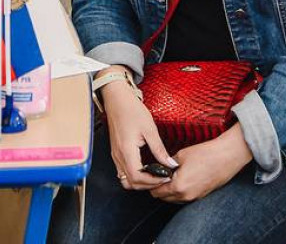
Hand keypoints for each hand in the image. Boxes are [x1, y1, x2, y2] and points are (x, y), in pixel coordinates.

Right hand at [100, 73, 177, 191]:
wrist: (117, 99)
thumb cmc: (131, 110)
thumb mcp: (150, 129)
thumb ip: (159, 149)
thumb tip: (170, 164)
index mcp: (126, 150)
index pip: (137, 177)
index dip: (152, 181)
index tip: (165, 177)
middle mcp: (118, 156)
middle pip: (131, 183)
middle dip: (148, 185)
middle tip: (163, 179)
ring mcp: (116, 155)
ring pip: (126, 180)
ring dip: (140, 182)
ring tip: (155, 176)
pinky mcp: (116, 153)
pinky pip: (123, 172)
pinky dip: (135, 176)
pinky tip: (146, 169)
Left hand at [149, 126, 250, 203]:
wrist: (227, 156)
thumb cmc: (206, 154)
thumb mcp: (181, 155)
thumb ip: (167, 164)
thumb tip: (160, 167)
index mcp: (178, 187)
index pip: (156, 192)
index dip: (151, 183)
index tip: (151, 174)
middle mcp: (186, 196)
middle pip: (164, 198)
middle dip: (159, 187)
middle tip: (160, 173)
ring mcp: (195, 197)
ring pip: (174, 199)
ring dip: (170, 190)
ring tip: (171, 174)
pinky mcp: (202, 195)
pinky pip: (185, 196)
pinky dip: (180, 190)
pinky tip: (183, 177)